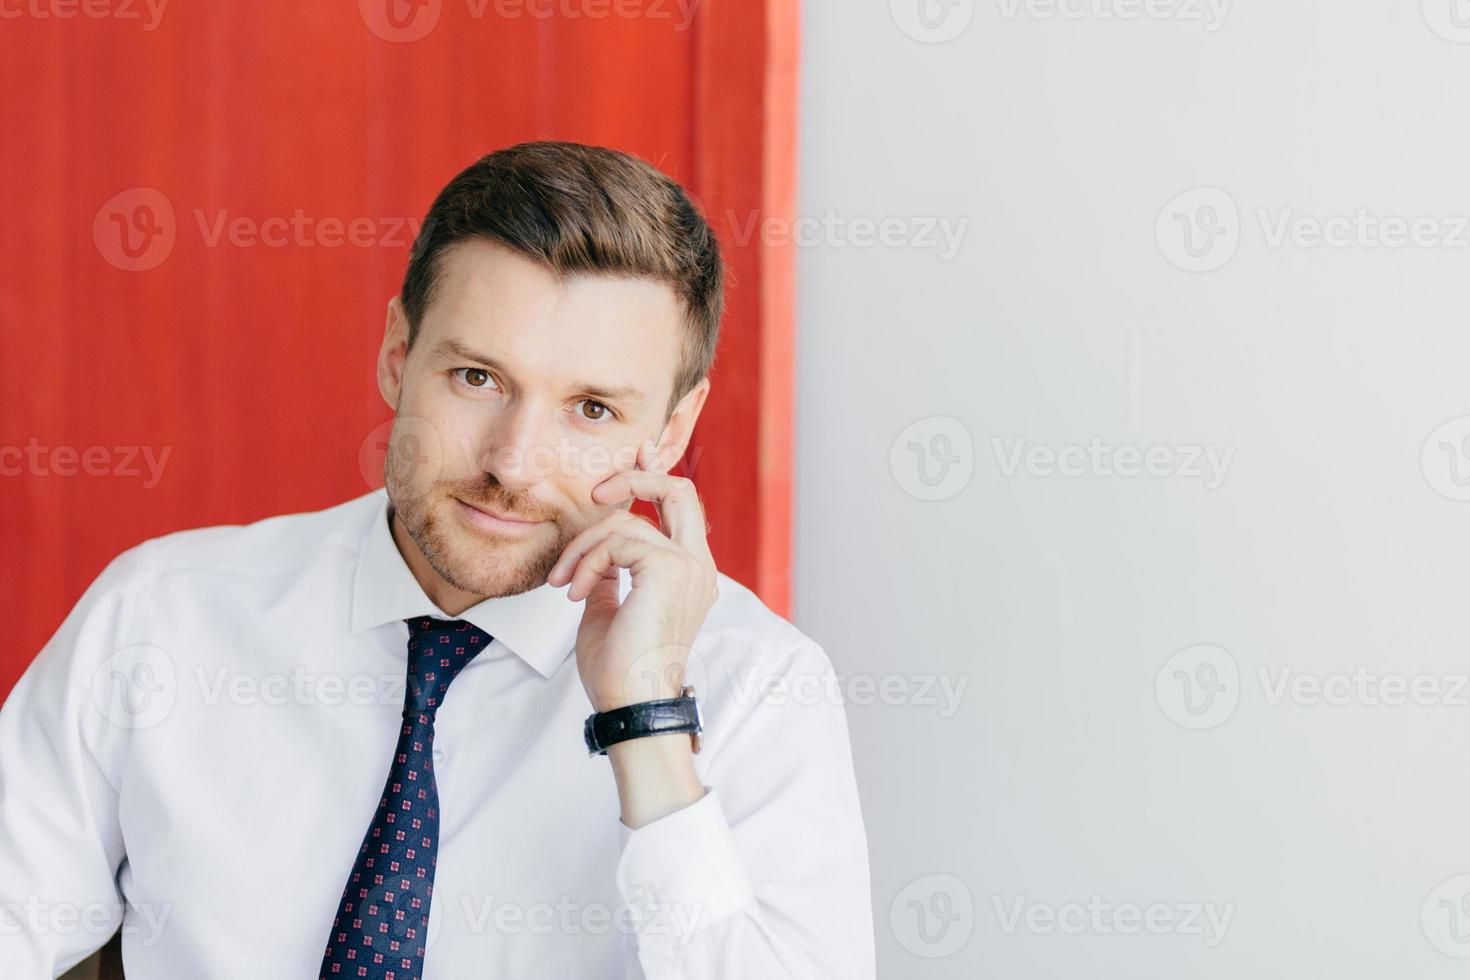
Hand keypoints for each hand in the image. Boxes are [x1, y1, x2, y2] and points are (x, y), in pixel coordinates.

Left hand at [547, 438, 718, 712]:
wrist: (631, 703)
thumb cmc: (620, 670)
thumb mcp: (609, 610)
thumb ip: (610, 575)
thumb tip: (598, 554)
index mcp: (689, 574)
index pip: (679, 508)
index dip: (655, 474)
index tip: (635, 452)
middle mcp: (697, 566)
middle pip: (678, 490)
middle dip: (636, 476)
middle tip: (597, 492)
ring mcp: (689, 566)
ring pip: (627, 520)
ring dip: (582, 547)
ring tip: (563, 582)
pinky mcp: (669, 569)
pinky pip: (617, 541)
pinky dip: (586, 562)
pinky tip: (573, 592)